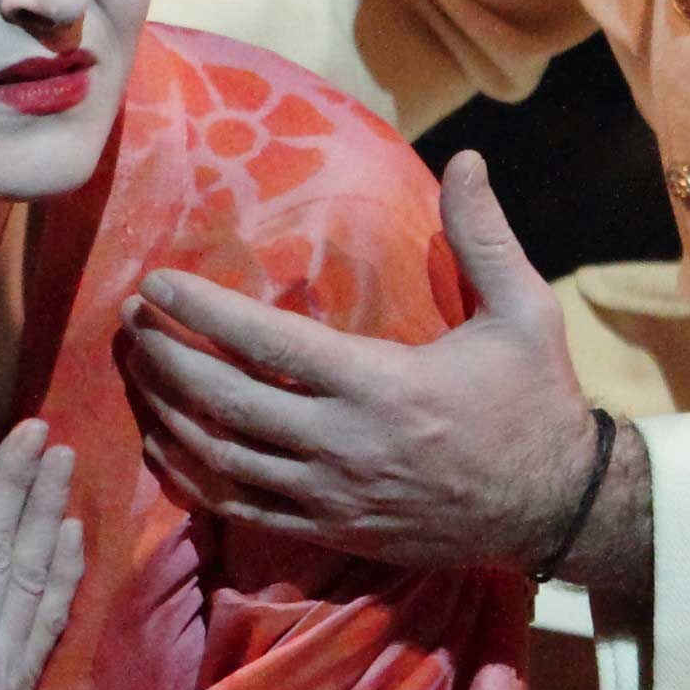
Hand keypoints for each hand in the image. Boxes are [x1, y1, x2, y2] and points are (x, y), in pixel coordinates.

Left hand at [121, 149, 645, 584]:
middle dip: (167, 357)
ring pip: (223, 459)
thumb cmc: (537, 402)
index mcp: (383, 385)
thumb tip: (468, 158)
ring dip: (169, 413)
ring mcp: (333, 496)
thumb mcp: (526, 312)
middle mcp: (345, 445)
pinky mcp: (333, 532)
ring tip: (139, 370)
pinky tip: (165, 445)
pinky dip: (192, 478)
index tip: (157, 282)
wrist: (558, 509)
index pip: (268, 343)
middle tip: (131, 320)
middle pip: (226, 402)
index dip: (203, 312)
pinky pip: (242, 510)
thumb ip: (486, 236)